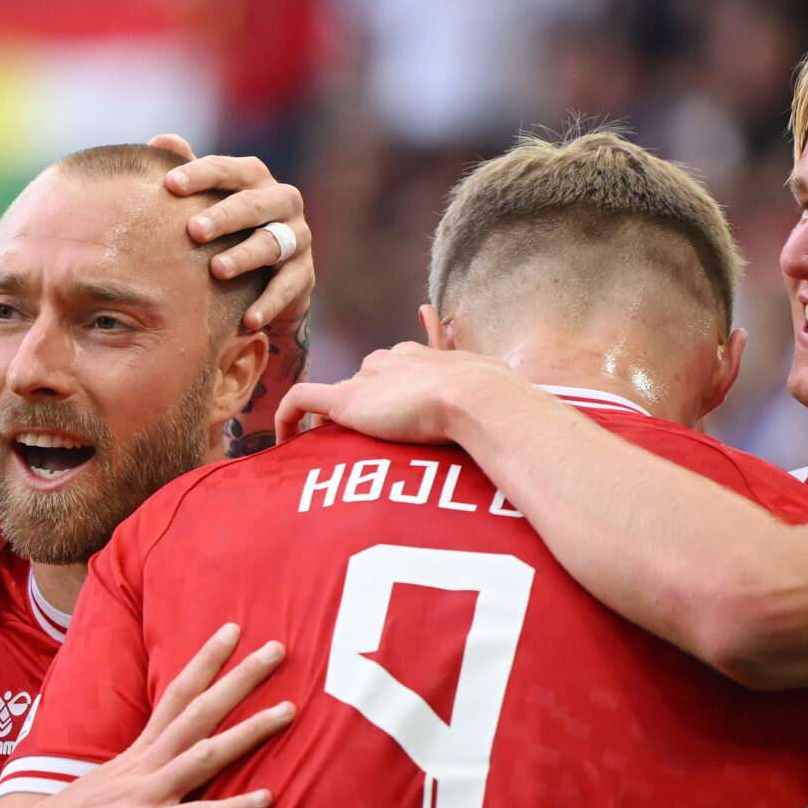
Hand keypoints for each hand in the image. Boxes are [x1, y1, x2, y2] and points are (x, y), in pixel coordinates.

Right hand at [0, 623, 290, 807]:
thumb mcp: (99, 790)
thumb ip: (132, 779)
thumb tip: (153, 773)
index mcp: (133, 755)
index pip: (175, 696)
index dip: (205, 663)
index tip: (233, 631)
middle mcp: (142, 766)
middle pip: (198, 711)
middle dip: (240, 678)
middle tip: (278, 647)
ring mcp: (142, 796)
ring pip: (205, 754)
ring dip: (250, 732)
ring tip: (291, 711)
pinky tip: (267, 800)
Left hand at [149, 135, 314, 331]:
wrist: (270, 274)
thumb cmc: (229, 227)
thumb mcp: (210, 198)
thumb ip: (190, 170)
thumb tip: (160, 140)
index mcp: (255, 179)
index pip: (229, 170)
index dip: (201, 174)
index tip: (169, 184)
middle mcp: (282, 203)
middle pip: (255, 204)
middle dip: (225, 216)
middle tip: (193, 230)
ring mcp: (297, 239)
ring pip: (272, 244)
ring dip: (245, 257)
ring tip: (216, 270)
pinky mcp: (304, 275)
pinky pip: (288, 288)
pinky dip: (268, 303)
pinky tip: (248, 319)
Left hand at [276, 341, 534, 444]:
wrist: (479, 399)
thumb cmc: (498, 405)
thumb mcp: (500, 403)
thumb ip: (500, 411)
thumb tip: (526, 429)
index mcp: (426, 357)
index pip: (399, 367)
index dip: (392, 392)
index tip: (392, 417)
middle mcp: (392, 359)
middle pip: (366, 378)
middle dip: (362, 405)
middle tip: (359, 442)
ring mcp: (369, 377)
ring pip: (337, 391)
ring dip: (330, 417)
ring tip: (323, 450)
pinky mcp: (348, 399)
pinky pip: (302, 399)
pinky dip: (286, 416)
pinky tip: (282, 442)